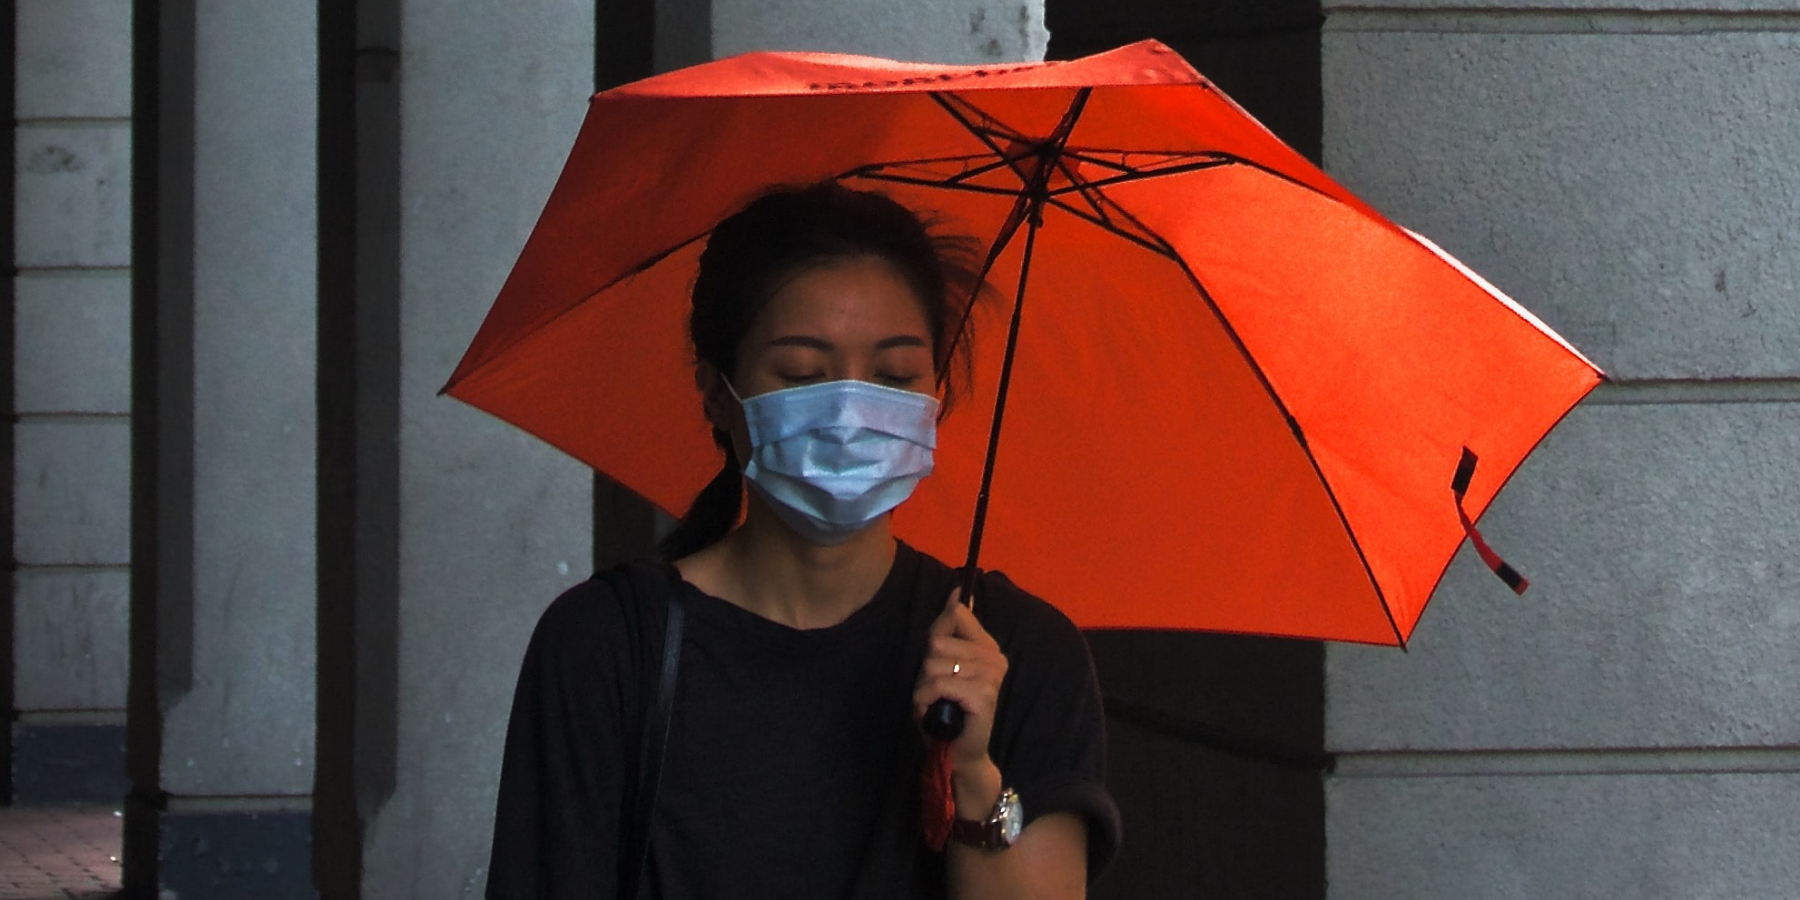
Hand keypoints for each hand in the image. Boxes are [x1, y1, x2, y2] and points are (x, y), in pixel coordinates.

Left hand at [913, 589, 1008, 795]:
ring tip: (937, 703)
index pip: (956, 615)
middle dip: (926, 670)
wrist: (958, 750)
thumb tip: (956, 592)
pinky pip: (939, 685)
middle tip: (937, 692)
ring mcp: (991, 676)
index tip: (942, 661)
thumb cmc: (946, 707)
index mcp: (987, 646)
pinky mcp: (984, 695)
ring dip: (924, 688)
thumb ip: (946, 629)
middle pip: (938, 642)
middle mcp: (994, 657)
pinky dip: (926, 700)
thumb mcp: (941, 663)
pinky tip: (935, 711)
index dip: (936, 637)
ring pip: (934, 665)